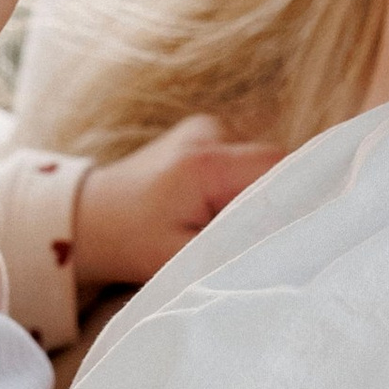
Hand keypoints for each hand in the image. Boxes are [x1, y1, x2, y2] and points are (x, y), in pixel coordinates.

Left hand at [70, 111, 282, 292]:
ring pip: (259, 163)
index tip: (300, 231)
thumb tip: (284, 250)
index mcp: (205, 163)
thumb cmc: (131, 241)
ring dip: (255, 194)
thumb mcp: (182, 259)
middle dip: (275, 200)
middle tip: (259, 236)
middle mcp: (209, 134)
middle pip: (274, 163)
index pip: (279, 167)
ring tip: (224, 223)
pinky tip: (215, 208)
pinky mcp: (204, 134)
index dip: (298, 197)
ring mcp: (207, 129)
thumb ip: (235, 251)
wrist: (89, 216)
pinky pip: (242, 160)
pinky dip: (239, 186)